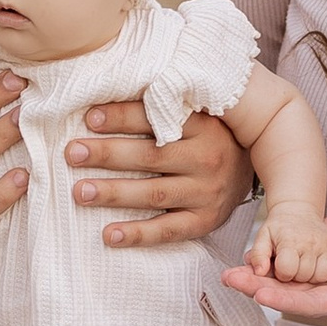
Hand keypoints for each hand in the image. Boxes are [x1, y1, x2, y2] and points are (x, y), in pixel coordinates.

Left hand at [67, 97, 256, 247]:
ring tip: (80, 192)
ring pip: (155, 194)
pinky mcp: (205, 221)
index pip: (158, 119)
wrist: (253, 168)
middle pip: (151, 157)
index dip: (122, 117)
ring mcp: (208, 193)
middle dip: (108, 154)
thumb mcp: (198, 113)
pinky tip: (108, 235)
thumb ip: (163, 104)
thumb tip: (106, 90)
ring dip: (115, 193)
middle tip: (73, 153)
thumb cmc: (209, 135)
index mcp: (203, 126)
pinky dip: (138, 234)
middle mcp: (207, 159)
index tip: (89, 117)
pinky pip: (168, 230)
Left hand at [224, 208, 326, 320]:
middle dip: (260, 286)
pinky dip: (277, 248)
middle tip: (229, 278)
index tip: (260, 294)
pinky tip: (255, 243)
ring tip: (230, 266)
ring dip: (262, 269)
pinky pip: (299, 248)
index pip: (313, 302)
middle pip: (292, 289)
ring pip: (290, 271)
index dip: (287, 300)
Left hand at [242, 204, 326, 290]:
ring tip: (304, 266)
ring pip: (322, 276)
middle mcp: (311, 242)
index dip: (281, 272)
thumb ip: (258, 255)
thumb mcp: (263, 236)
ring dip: (312, 277)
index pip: (286, 268)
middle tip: (292, 265)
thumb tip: (259, 271)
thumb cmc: (280, 227)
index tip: (280, 266)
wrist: (298, 210)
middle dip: (295, 276)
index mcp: (290, 240)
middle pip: (304, 276)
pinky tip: (319, 266)